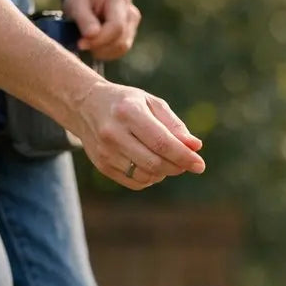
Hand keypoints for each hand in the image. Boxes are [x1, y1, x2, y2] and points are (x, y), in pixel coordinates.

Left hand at [62, 0, 140, 59]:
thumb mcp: (76, 3)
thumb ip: (84, 19)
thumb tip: (92, 34)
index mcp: (119, 0)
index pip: (117, 27)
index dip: (100, 39)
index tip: (80, 44)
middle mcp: (131, 13)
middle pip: (121, 41)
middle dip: (99, 46)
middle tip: (81, 44)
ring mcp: (133, 25)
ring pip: (122, 48)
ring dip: (102, 51)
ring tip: (87, 42)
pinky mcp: (130, 35)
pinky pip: (120, 51)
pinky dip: (106, 52)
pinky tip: (95, 44)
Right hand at [68, 80, 204, 189]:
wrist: (85, 105)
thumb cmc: (127, 103)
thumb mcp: (152, 103)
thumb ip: (175, 125)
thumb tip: (195, 146)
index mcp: (128, 112)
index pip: (161, 143)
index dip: (184, 157)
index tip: (200, 165)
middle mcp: (113, 133)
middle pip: (155, 163)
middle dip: (177, 167)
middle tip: (187, 162)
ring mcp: (105, 151)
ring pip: (146, 176)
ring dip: (164, 173)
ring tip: (167, 159)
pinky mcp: (101, 165)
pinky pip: (135, 182)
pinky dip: (150, 178)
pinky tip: (151, 164)